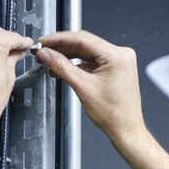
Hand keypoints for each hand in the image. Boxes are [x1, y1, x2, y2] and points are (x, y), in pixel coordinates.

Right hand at [37, 30, 147, 154]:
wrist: (125, 130)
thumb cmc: (113, 114)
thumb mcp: (83, 87)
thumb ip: (62, 67)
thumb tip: (46, 54)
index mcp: (117, 56)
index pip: (82, 39)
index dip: (59, 39)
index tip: (44, 41)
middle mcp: (121, 54)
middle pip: (85, 44)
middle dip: (62, 47)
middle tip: (43, 50)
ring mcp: (119, 61)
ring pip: (87, 53)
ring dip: (68, 56)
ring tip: (49, 59)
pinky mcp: (115, 69)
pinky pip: (93, 61)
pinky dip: (78, 64)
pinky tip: (63, 68)